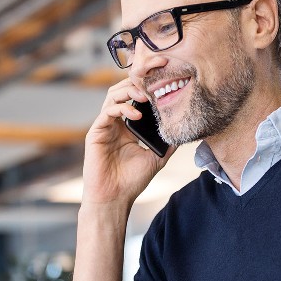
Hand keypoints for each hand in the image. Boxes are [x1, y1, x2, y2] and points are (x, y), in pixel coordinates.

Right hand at [81, 78, 171, 206]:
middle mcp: (115, 123)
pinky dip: (121, 108)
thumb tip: (185, 130)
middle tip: (155, 82)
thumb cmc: (132, 181)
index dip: (147, 87)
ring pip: (113, 96)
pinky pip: (106, 112)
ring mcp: (105, 126)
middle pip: (122, 90)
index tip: (163, 82)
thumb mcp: (157, 157)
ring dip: (129, 91)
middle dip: (138, 82)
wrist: (115, 199)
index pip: (135, 98)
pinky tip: (137, 115)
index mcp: (127, 126)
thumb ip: (168, 142)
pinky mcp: (96, 133)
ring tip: (146, 96)